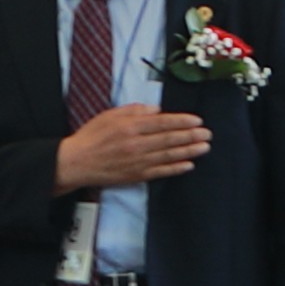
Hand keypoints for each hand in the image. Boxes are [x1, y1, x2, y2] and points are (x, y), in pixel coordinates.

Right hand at [54, 102, 210, 190]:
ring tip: (204, 147)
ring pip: (169, 155)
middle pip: (169, 139)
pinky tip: (188, 165)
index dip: (182, 122)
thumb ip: (133, 110)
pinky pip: (161, 172)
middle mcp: (137, 143)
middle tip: (207, 134)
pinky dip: (176, 168)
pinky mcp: (137, 175)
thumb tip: (156, 110)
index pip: (162, 122)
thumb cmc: (91, 137)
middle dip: (191, 136)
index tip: (197, 120)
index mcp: (130, 126)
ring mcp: (138, 161)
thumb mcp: (109, 115)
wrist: (77, 162)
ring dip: (189, 151)